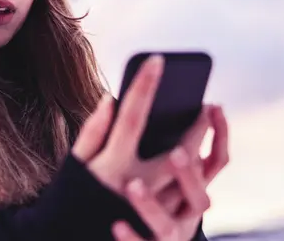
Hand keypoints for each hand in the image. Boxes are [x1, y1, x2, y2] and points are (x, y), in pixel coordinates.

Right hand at [72, 55, 206, 194]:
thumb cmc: (72, 199)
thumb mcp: (75, 163)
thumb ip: (93, 130)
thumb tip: (112, 99)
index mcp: (112, 165)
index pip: (132, 116)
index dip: (144, 85)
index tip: (157, 60)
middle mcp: (137, 186)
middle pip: (178, 148)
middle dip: (196, 123)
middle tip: (204, 103)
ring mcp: (156, 207)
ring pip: (195, 174)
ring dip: (207, 146)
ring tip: (210, 124)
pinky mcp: (168, 223)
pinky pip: (197, 196)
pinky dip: (205, 173)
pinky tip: (206, 154)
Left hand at [111, 105, 229, 240]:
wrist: (109, 239)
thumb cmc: (127, 204)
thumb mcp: (140, 173)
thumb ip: (134, 143)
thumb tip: (113, 100)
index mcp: (187, 191)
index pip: (215, 161)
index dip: (219, 134)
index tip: (212, 106)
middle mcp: (183, 214)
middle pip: (198, 195)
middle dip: (189, 175)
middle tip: (175, 153)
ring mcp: (167, 236)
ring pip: (167, 224)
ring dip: (151, 206)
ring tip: (132, 185)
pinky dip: (131, 237)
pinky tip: (116, 226)